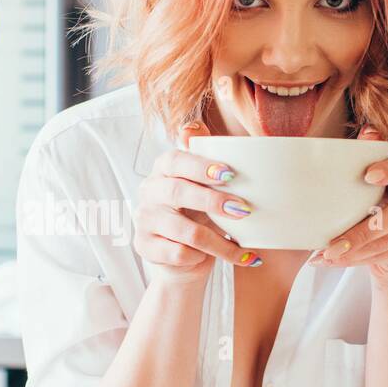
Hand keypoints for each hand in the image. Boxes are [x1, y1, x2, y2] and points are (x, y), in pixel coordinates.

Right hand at [135, 120, 263, 286]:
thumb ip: (203, 156)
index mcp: (163, 169)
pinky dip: (202, 258)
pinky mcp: (144, 246)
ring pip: (183, 230)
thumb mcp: (204, 186)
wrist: (184, 260)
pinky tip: (220, 260)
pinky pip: (177, 253)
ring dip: (219, 242)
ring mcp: (143, 220)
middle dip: (213, 201)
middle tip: (243, 210)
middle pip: (177, 192)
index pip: (176, 160)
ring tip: (244, 249)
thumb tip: (195, 126)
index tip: (230, 174)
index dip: (202, 166)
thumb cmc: (198, 215)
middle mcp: (148, 191)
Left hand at [309, 126, 387, 288]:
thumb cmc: (379, 205)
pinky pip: (382, 257)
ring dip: (351, 253)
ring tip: (324, 256)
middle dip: (357, 235)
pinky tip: (333, 262)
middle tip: (331, 245)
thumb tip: (367, 130)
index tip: (369, 175)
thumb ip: (367, 158)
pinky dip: (355, 261)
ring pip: (383, 242)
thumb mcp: (372, 185)